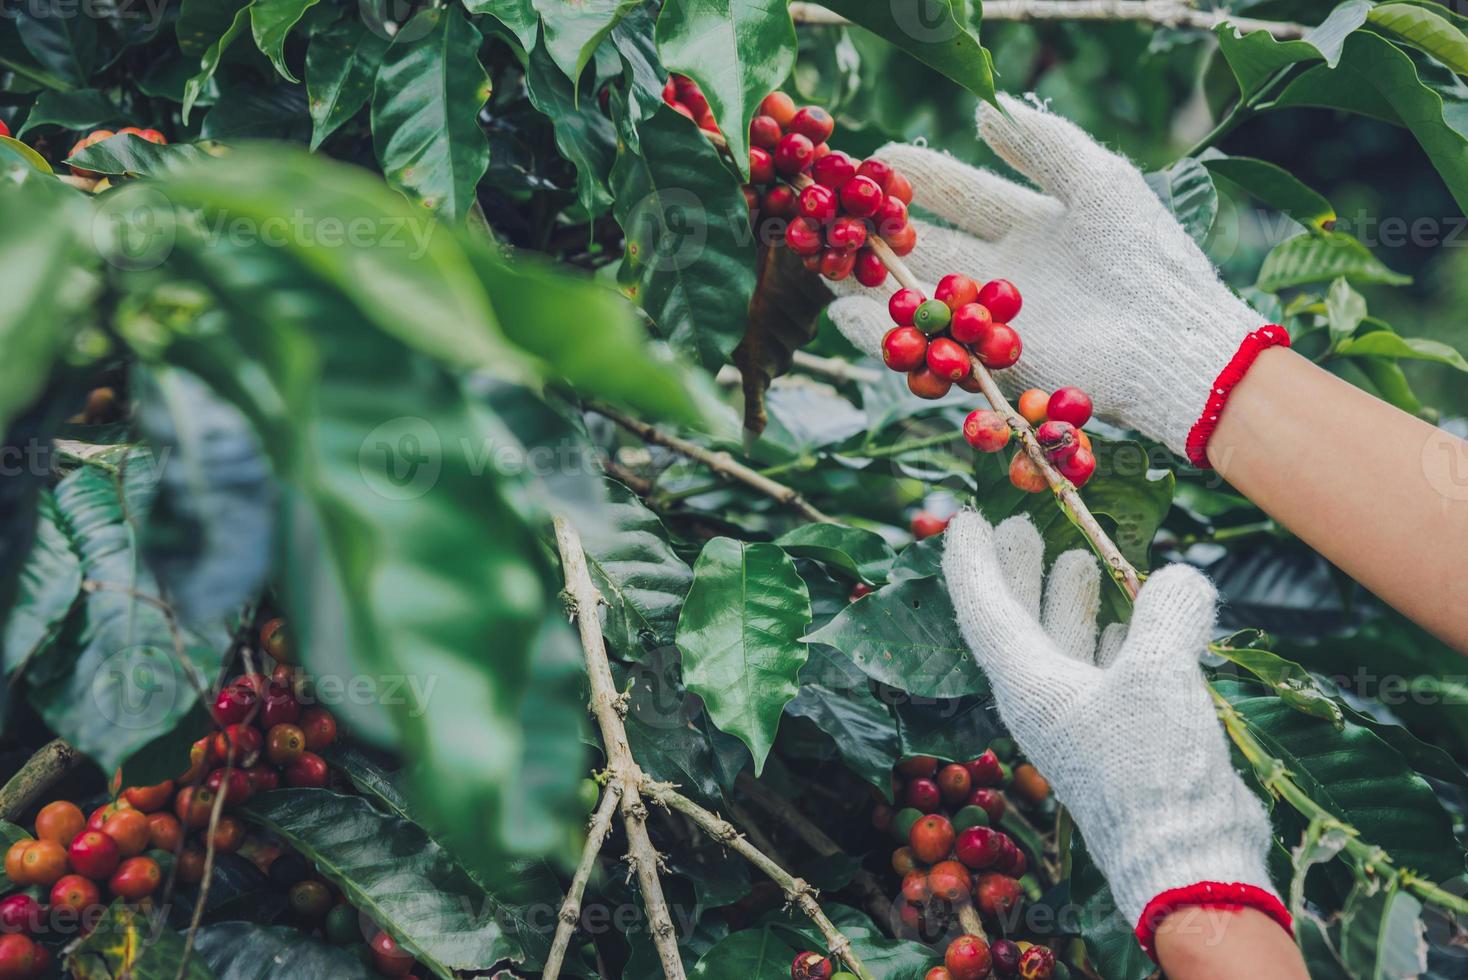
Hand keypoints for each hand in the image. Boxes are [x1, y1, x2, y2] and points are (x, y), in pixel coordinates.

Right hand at [828, 94, 1278, 459]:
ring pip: (920, 295)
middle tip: (836, 209)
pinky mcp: (991, 364)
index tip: (877, 159)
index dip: (921, 179)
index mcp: (1034, 225)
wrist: (1168, 341)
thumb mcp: (1099, 180)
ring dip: (872, 279)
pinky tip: (846, 314)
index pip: (963, 195)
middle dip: (883, 229)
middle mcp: (1007, 272)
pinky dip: (885, 333)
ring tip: (826, 259)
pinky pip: (929, 346)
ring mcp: (997, 320)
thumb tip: (987, 111)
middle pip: (931, 245)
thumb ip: (1044, 144)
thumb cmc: (1143, 255)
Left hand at [940, 512, 1288, 953]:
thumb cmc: (1152, 769)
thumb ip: (1165, 613)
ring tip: (1077, 557)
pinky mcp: (1123, 738)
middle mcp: (1044, 699)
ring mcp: (1082, 721)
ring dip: (1071, 601)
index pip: (984, 609)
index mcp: (1027, 683)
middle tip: (1022, 524)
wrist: (1186, 860)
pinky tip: (1134, 616)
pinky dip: (1118, 637)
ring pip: (1065, 645)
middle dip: (1020, 572)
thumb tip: (1179, 578)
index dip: (973, 562)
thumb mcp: (1158, 675)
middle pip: (1020, 622)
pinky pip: (1108, 671)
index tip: (965, 519)